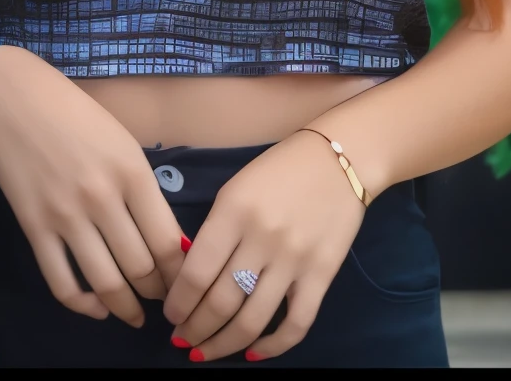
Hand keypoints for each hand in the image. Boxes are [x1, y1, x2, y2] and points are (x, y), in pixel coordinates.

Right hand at [0, 46, 187, 327]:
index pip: (167, 242)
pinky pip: (61, 283)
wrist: (18, 102)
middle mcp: (102, 198)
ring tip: (134, 314)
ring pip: (105, 282)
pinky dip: (82, 305)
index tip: (183, 282)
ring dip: (125, 307)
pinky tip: (96, 307)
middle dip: (157, 292)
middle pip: (140, 267)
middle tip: (162, 299)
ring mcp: (65, 216)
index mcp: (132, 173)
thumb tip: (169, 242)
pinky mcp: (34, 228)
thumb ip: (145, 191)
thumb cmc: (79, 116)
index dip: (180, 273)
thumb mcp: (124, 144)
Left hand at [162, 130, 365, 360]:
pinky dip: (272, 347)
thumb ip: (215, 231)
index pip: (196, 273)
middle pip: (219, 302)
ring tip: (205, 351)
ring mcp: (293, 260)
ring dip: (222, 344)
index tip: (170, 315)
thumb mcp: (236, 188)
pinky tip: (252, 353)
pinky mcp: (321, 275)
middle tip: (182, 338)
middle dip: (194, 328)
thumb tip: (191, 277)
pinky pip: (295, 325)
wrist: (340, 158)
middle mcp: (261, 238)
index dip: (178, 303)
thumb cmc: (280, 169)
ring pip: (251, 321)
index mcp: (233, 211)